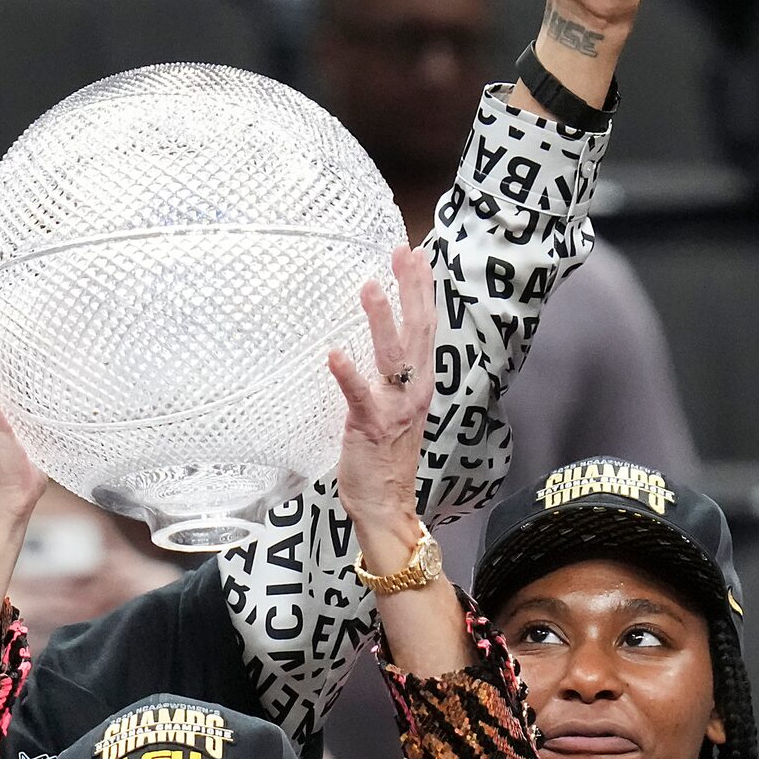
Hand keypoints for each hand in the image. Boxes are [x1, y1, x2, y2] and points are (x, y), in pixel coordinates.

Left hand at [324, 246, 436, 554]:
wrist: (387, 506)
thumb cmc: (384, 458)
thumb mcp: (394, 409)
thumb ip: (390, 377)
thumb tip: (375, 342)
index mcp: (419, 384)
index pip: (424, 328)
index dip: (422, 290)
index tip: (415, 254)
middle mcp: (413, 391)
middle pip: (417, 332)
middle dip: (411, 290)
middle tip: (402, 253)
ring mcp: (393, 408)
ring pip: (391, 357)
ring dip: (381, 320)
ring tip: (369, 287)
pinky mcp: (369, 426)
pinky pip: (359, 397)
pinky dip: (348, 375)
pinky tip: (333, 354)